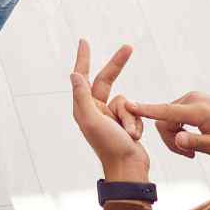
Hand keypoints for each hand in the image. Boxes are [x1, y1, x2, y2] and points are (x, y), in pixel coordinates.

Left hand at [69, 39, 148, 182]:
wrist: (129, 168)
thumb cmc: (109, 146)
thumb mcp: (92, 120)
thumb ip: (82, 97)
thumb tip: (73, 74)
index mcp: (84, 108)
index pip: (83, 77)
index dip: (83, 58)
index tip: (84, 41)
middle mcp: (95, 109)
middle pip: (106, 80)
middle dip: (117, 65)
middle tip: (128, 47)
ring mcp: (110, 116)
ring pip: (125, 101)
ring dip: (130, 117)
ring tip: (129, 134)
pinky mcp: (125, 123)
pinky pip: (134, 112)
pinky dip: (136, 123)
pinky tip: (133, 138)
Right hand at [127, 92, 209, 159]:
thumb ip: (196, 143)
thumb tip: (176, 139)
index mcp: (197, 111)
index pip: (165, 110)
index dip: (145, 110)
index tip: (127, 105)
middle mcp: (192, 100)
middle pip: (164, 119)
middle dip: (170, 139)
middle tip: (188, 156)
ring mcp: (194, 98)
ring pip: (170, 117)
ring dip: (176, 135)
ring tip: (194, 150)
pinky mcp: (195, 100)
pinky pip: (177, 113)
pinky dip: (181, 127)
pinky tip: (195, 138)